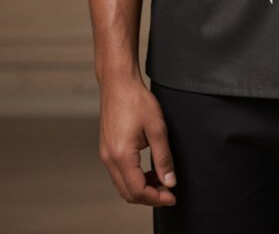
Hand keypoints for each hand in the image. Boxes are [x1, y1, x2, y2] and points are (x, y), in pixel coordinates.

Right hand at [98, 73, 176, 206]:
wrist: (118, 82)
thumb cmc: (136, 100)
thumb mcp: (157, 128)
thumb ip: (163, 157)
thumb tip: (169, 181)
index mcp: (121, 156)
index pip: (138, 191)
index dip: (156, 198)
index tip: (172, 196)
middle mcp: (109, 159)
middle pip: (128, 193)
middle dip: (149, 196)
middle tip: (168, 191)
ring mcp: (105, 154)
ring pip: (122, 185)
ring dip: (141, 187)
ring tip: (161, 179)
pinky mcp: (106, 149)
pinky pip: (118, 173)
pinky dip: (133, 178)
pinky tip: (148, 169)